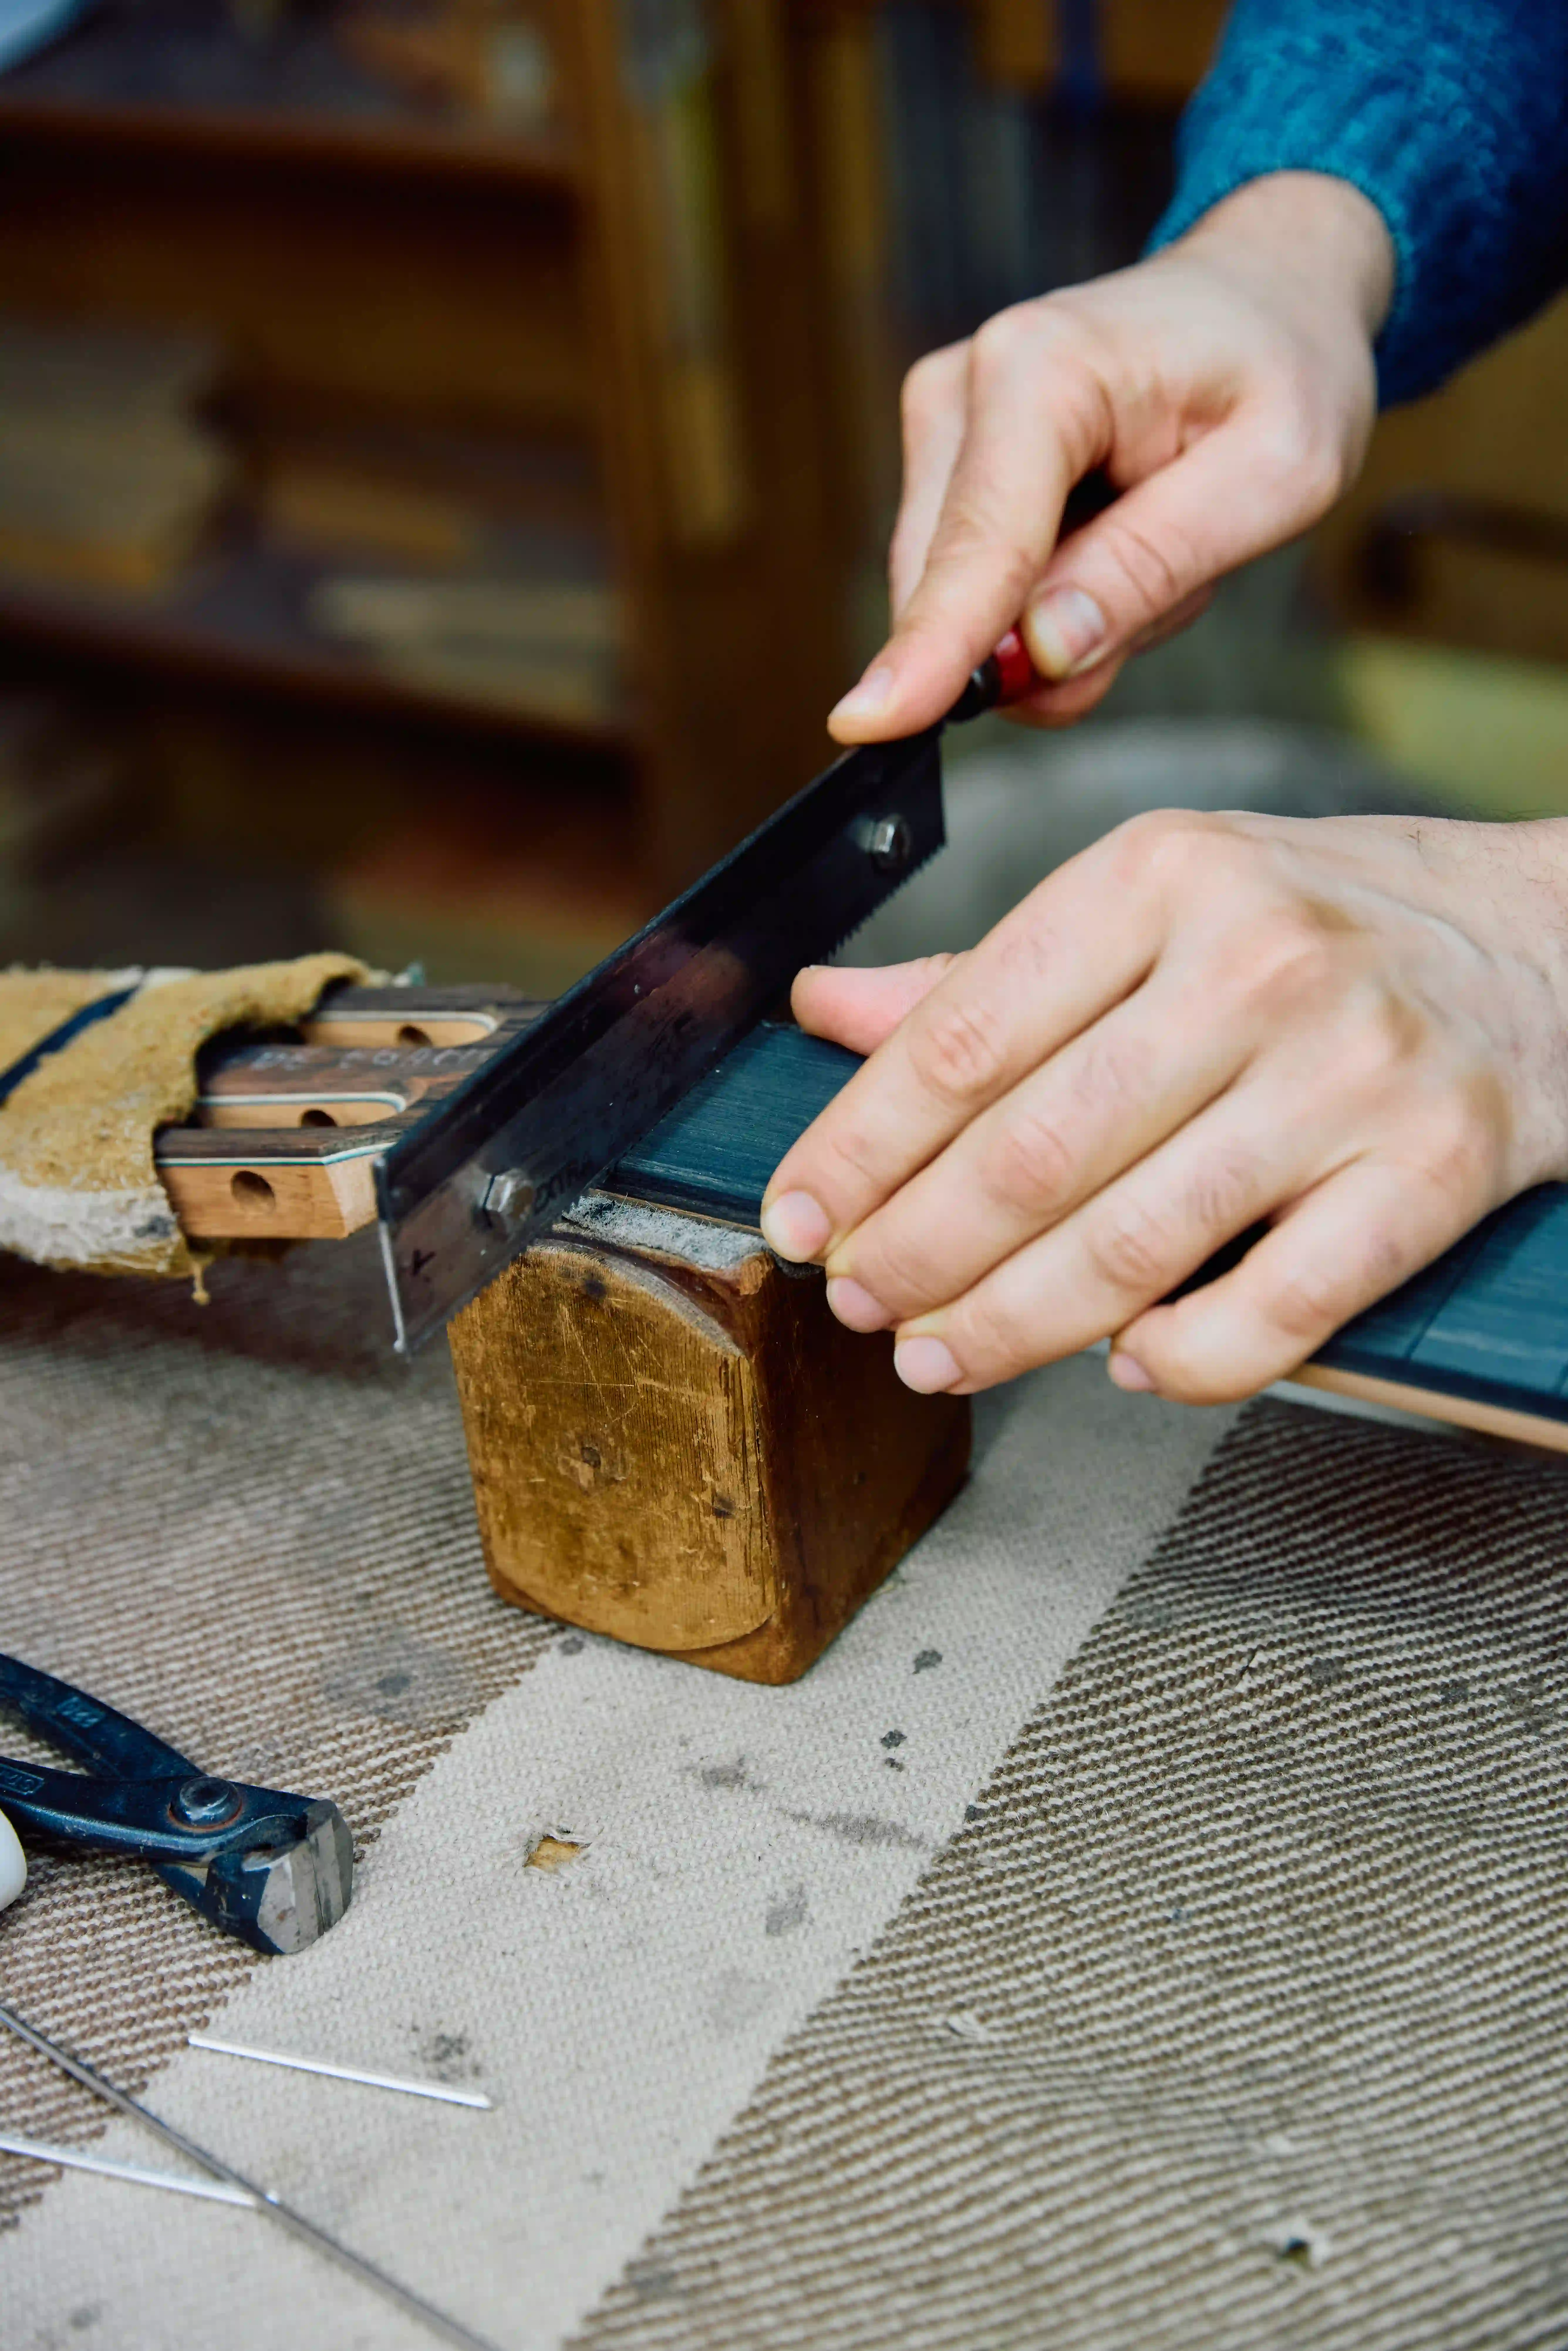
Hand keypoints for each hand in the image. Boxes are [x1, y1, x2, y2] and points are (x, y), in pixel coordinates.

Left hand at [760, 814, 1567, 1402]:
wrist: (1553, 941)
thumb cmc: (1329, 922)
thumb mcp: (1155, 899)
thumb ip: (988, 972)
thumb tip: (827, 1009)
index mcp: (1161, 875)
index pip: (961, 1034)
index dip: (857, 1146)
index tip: (797, 1216)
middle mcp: (1256, 964)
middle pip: (1031, 1152)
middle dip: (916, 1251)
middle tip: (859, 1302)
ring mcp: (1351, 1074)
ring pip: (1133, 1244)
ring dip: (1011, 1322)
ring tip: (938, 1353)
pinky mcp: (1434, 1172)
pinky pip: (1274, 1310)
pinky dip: (1180, 1357)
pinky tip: (1121, 1359)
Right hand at [827, 171, 1393, 740]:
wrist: (1266, 296)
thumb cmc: (1284, 368)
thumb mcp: (1277, 474)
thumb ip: (1154, 564)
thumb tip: (1038, 652)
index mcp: (1043, 369)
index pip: (979, 545)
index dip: (933, 648)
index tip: (870, 725)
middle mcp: (964, 385)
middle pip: (955, 585)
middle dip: (1050, 640)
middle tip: (1172, 582)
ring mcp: (944, 422)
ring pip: (965, 599)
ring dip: (1065, 614)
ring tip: (1156, 538)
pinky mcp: (947, 460)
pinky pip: (980, 586)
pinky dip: (1054, 595)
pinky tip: (1117, 536)